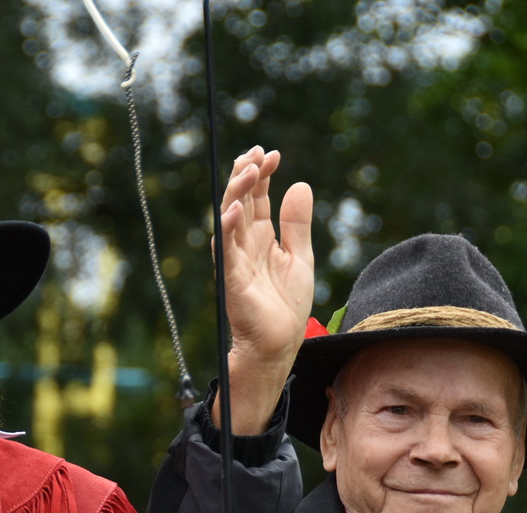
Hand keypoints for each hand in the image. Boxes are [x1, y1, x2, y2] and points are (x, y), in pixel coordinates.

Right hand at [218, 146, 313, 434]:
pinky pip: (226, 248)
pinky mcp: (232, 278)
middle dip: (247, 174)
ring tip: (249, 169)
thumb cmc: (286, 307)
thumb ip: (298, 224)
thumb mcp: (300, 257)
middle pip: (240, 200)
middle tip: (258, 153)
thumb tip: (300, 185)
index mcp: (261, 238)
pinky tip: (236, 207)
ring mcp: (236, 259)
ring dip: (237, 192)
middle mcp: (245, 244)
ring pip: (229, 217)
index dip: (263, 174)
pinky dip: (228, 227)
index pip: (257, 197)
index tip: (273, 154)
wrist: (278, 345)